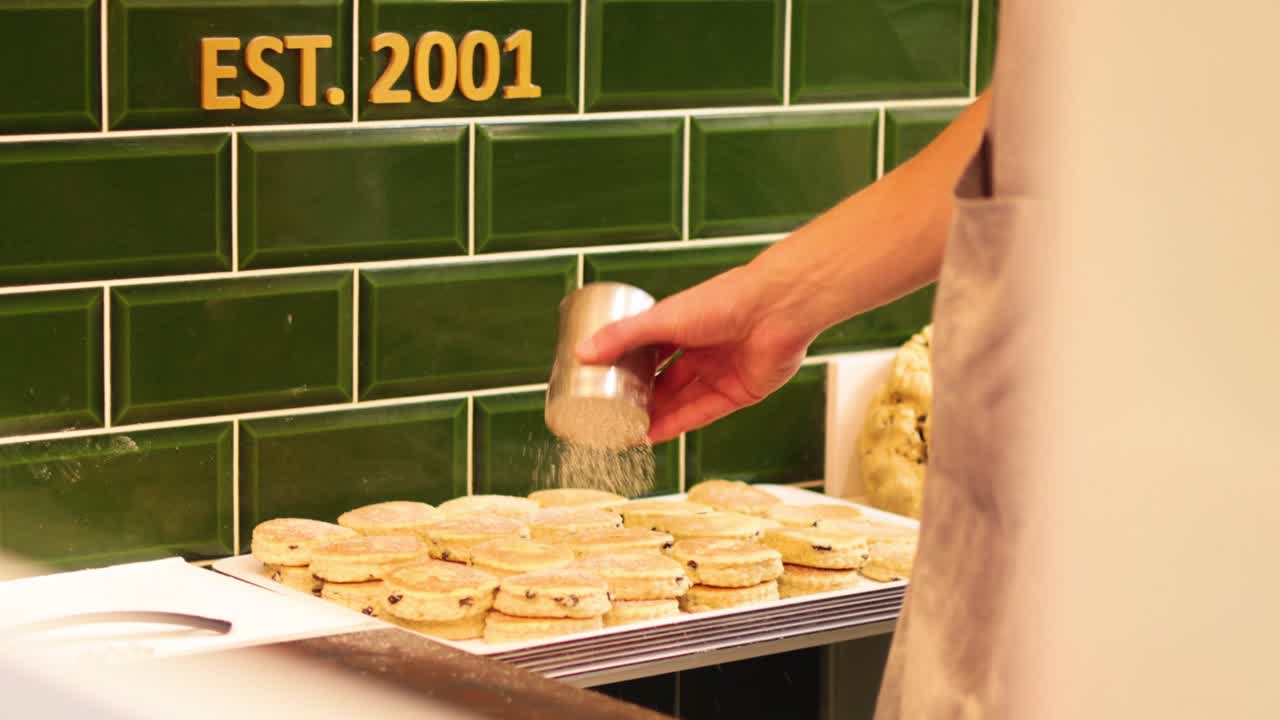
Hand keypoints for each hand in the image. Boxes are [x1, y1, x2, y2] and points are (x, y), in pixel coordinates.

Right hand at [576, 265, 813, 443]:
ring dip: (654, 417)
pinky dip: (676, 426)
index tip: (603, 382)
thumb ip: (624, 336)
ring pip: (681, 400)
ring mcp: (720, 371)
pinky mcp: (738, 392)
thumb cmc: (724, 301)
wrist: (776, 309)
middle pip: (664, 380)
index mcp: (684, 324)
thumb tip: (583, 352)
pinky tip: (652, 437)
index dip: (627, 367)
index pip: (649, 350)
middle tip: (611, 415)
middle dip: (640, 399)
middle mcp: (702, 349)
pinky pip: (701, 414)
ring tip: (624, 433)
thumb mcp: (664, 318)